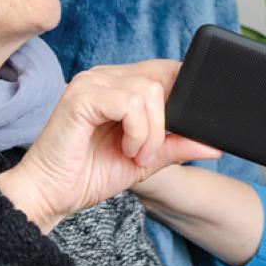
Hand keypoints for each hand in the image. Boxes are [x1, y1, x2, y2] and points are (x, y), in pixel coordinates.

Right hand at [0, 60, 219, 232]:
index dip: (180, 97)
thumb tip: (214, 143)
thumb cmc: (90, 175)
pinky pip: (130, 103)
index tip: (177, 133)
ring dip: (151, 132)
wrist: (52, 195)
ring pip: (149, 91)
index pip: (165, 71)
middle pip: (162, 78)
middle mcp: (104, 76)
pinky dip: (137, 131)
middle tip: (147, 151)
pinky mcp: (81, 96)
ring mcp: (91, 82)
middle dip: (166, 121)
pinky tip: (125, 149)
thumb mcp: (147, 159)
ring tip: (134, 153)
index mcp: (118, 84)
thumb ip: (178, 145)